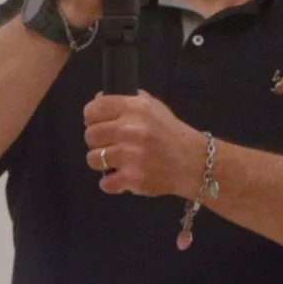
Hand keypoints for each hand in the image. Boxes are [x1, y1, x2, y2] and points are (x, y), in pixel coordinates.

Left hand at [83, 90, 203, 197]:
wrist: (192, 162)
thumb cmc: (170, 132)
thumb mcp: (153, 107)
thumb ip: (127, 101)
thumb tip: (99, 100)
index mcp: (134, 107)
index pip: (93, 109)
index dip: (92, 118)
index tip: (98, 124)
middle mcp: (130, 128)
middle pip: (90, 135)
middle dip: (97, 142)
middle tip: (110, 145)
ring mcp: (131, 154)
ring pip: (93, 159)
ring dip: (102, 162)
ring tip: (117, 162)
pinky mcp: (133, 177)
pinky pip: (105, 183)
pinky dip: (112, 183)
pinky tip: (122, 177)